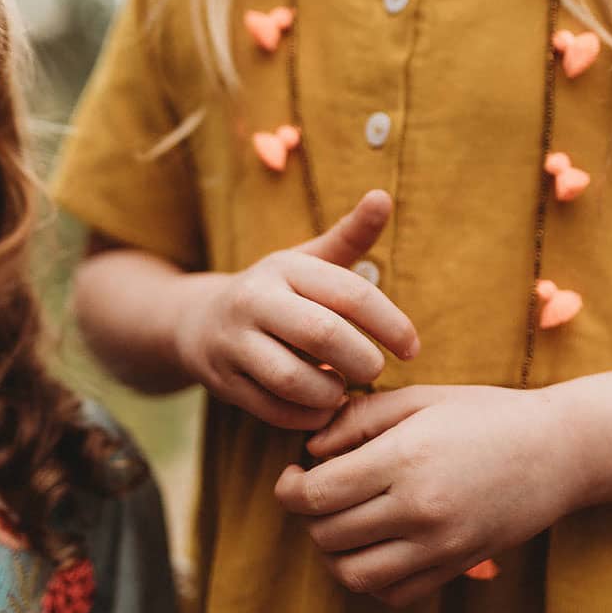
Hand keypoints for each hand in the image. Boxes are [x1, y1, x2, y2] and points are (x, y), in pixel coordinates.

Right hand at [173, 194, 417, 432]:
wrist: (198, 322)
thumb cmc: (276, 292)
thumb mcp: (309, 261)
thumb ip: (351, 235)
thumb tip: (383, 196)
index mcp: (285, 268)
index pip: (350, 294)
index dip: (390, 323)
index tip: (412, 348)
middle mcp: (254, 301)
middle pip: (322, 335)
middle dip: (362, 361)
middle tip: (376, 370)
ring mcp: (234, 343)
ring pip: (292, 379)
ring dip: (330, 393)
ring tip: (343, 389)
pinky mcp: (223, 382)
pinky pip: (272, 409)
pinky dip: (306, 416)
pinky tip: (321, 407)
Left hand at [273, 380, 568, 600]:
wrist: (558, 451)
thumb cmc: (487, 414)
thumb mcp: (420, 398)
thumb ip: (359, 420)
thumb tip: (311, 450)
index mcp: (404, 460)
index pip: (315, 495)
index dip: (289, 488)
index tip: (293, 474)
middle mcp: (418, 509)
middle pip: (327, 535)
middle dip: (309, 516)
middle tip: (319, 492)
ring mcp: (439, 546)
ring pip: (353, 574)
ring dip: (333, 553)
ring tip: (341, 524)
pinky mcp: (456, 567)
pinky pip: (392, 593)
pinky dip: (371, 578)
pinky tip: (375, 546)